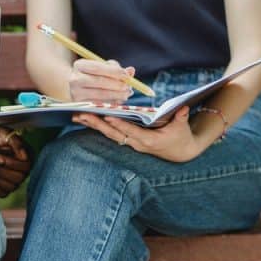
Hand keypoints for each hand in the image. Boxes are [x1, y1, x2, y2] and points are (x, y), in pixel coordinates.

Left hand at [0, 127, 31, 196]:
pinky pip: (2, 193)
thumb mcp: (5, 133)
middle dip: (2, 170)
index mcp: (26, 157)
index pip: (25, 166)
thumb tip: (23, 154)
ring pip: (11, 187)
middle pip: (19, 178)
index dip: (11, 163)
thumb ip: (15, 141)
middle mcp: (23, 171)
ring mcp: (15, 181)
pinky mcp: (5, 189)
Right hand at [68, 59, 134, 103]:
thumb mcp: (103, 67)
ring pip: (99, 95)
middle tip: (128, 87)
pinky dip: (111, 103)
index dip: (113, 71)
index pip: (97, 68)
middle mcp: (74, 79)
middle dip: (116, 84)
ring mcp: (76, 93)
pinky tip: (119, 101)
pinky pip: (99, 104)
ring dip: (116, 95)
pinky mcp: (80, 105)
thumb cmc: (94, 74)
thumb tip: (131, 71)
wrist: (76, 87)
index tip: (126, 75)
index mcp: (79, 65)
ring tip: (126, 94)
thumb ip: (116, 68)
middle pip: (98, 81)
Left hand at [73, 106, 204, 162]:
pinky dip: (98, 126)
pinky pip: (111, 133)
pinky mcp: (128, 141)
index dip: (118, 124)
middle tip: (82, 114)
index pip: (130, 131)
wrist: (180, 152)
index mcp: (149, 141)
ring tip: (77, 116)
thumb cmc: (181, 137)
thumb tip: (183, 108)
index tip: (106, 115)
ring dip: (93, 125)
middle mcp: (136, 143)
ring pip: (109, 134)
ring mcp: (131, 143)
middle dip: (97, 124)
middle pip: (113, 133)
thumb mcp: (182, 127)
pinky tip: (87, 119)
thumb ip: (181, 117)